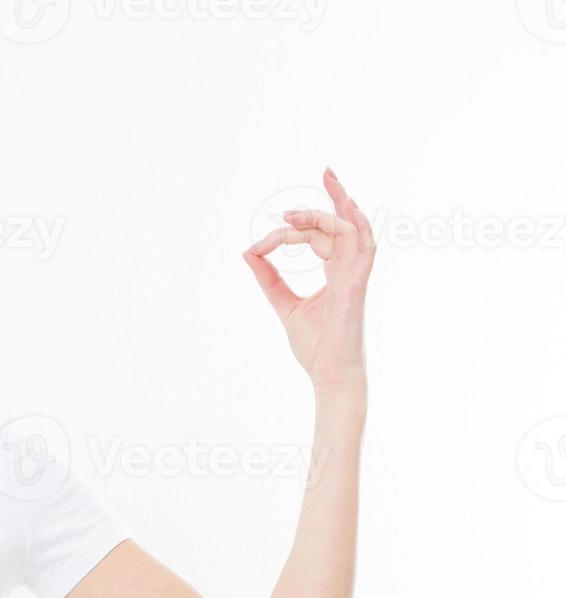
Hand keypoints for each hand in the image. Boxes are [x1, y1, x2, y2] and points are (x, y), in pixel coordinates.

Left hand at [243, 168, 376, 393]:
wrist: (329, 376)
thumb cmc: (316, 346)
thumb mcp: (285, 305)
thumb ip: (270, 279)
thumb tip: (249, 253)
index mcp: (335, 273)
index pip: (318, 237)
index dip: (287, 233)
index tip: (258, 245)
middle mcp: (349, 270)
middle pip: (337, 227)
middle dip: (319, 206)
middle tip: (287, 207)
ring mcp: (356, 277)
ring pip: (351, 231)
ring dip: (329, 213)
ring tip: (304, 204)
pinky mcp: (356, 288)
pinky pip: (364, 250)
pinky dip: (357, 227)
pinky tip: (347, 208)